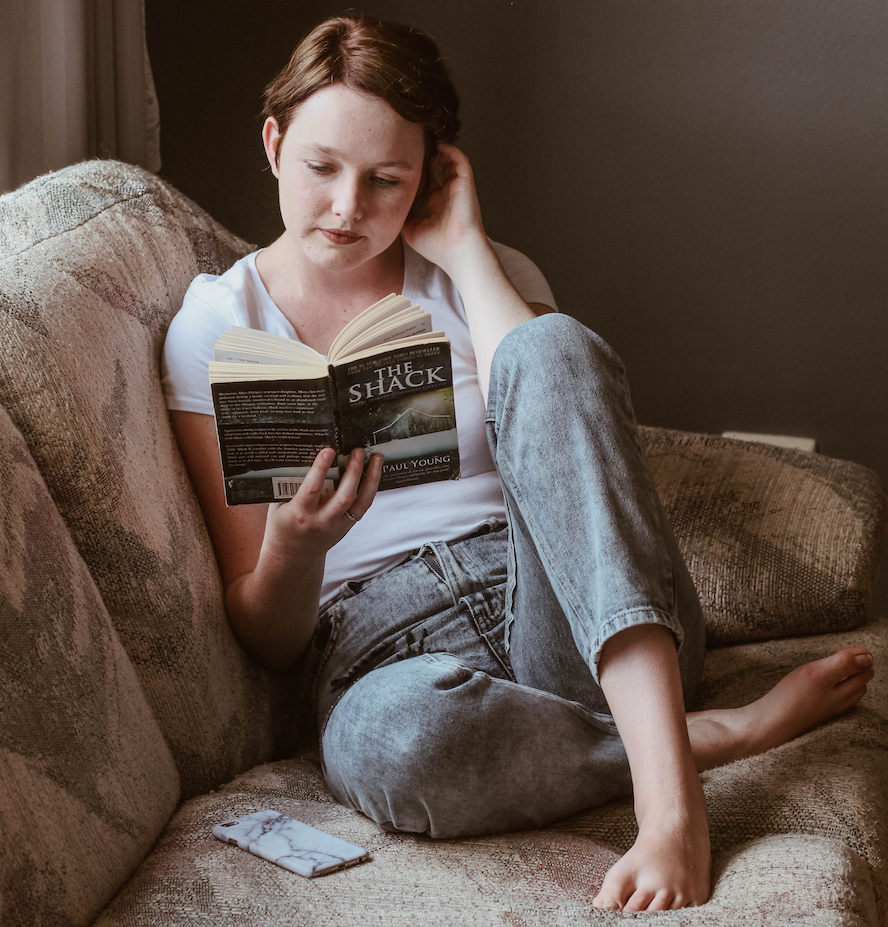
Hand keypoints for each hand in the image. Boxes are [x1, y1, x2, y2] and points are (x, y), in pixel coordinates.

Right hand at [263, 447, 382, 561]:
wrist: (293, 556)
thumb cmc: (283, 525)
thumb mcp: (279, 505)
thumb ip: (290, 485)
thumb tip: (304, 455)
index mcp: (300, 513)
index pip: (312, 489)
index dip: (320, 469)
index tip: (329, 450)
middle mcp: (321, 520)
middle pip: (343, 495)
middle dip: (353, 471)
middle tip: (357, 450)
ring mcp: (338, 525)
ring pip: (360, 502)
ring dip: (371, 478)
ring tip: (376, 458)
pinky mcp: (348, 526)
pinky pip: (363, 506)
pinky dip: (371, 488)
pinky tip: (375, 472)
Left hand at [403, 143, 489, 277]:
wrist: (458, 252)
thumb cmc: (437, 247)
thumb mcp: (412, 231)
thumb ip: (403, 216)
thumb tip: (391, 206)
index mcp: (437, 205)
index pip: (427, 182)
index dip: (416, 173)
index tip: (400, 166)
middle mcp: (447, 194)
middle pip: (438, 169)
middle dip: (425, 158)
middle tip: (409, 150)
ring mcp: (457, 188)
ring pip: (449, 160)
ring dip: (437, 151)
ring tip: (422, 146)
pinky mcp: (465, 183)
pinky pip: (460, 159)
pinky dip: (450, 150)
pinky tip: (437, 146)